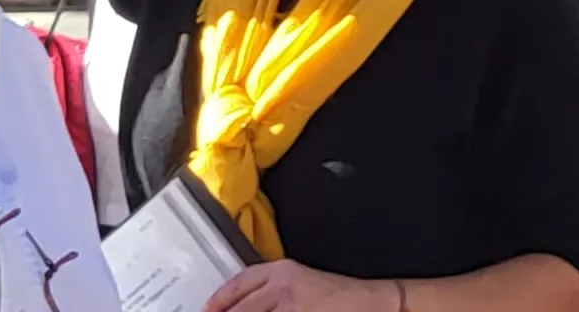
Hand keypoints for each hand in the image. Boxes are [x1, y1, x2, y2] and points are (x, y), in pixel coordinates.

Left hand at [200, 261, 396, 311]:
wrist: (372, 302)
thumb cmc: (341, 295)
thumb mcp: (303, 283)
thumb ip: (273, 291)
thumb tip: (245, 305)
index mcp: (282, 270)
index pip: (239, 282)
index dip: (218, 300)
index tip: (206, 310)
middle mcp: (282, 286)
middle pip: (240, 307)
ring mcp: (290, 306)